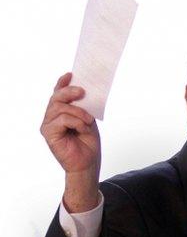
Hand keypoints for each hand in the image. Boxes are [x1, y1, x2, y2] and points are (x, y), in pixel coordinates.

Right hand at [41, 72, 100, 211]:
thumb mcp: (88, 119)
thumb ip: (83, 106)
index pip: (58, 93)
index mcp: (61, 111)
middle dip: (69, 91)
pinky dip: (75, 121)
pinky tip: (82, 128)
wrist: (88, 161)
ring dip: (78, 112)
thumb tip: (84, 90)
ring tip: (88, 121)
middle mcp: (52, 116)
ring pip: (60, 107)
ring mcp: (48, 125)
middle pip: (56, 97)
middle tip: (82, 91)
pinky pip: (62, 119)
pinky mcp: (48, 133)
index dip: (63, 82)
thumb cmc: (88, 142)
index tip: (71, 74)